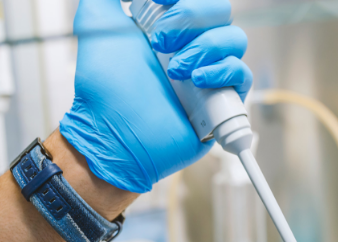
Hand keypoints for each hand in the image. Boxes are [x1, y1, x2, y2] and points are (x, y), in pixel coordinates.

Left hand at [60, 0, 252, 193]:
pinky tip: (197, 80)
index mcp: (169, 29)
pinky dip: (223, 71)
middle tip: (161, 41)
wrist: (114, 134)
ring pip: (235, 40)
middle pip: (221, 12)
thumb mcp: (95, 25)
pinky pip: (242, 76)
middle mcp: (191, 50)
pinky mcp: (221, 104)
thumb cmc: (103, 90)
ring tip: (176, 69)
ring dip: (206, 46)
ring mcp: (208, 76)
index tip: (159, 3)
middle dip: (192, 16)